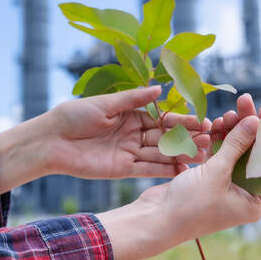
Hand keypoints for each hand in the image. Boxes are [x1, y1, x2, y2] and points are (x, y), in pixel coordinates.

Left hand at [45, 86, 210, 179]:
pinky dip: (164, 170)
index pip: (161, 118)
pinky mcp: (122, 169)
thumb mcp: (105, 104)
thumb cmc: (74, 115)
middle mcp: (133, 133)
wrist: (51, 141)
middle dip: (186, 139)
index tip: (202, 122)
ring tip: (202, 156)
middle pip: (164, 137)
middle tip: (209, 141)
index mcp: (130, 114)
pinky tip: (182, 170)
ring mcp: (129, 152)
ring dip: (180, 155)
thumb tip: (160, 89)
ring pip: (159, 154)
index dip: (181, 121)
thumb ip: (133, 99)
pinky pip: (147, 169)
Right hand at [98, 112, 260, 259]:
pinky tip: (217, 123)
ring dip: (231, 131)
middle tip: (245, 100)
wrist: (156, 219)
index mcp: (254, 201)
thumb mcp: (216, 173)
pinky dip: (218, 139)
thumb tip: (255, 121)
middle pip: (251, 152)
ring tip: (228, 112)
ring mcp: (225, 186)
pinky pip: (219, 155)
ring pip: (234, 151)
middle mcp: (244, 194)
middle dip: (247, 127)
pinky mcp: (208, 179)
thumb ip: (236, 145)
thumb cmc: (189, 205)